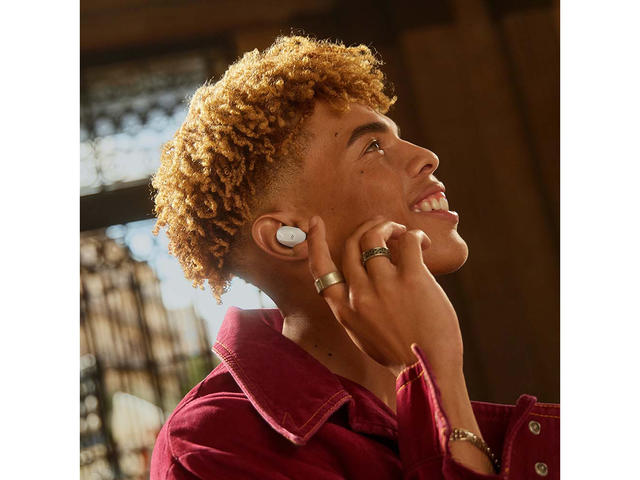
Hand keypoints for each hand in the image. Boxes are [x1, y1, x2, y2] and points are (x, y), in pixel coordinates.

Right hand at [307, 215, 462, 376]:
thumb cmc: (401, 356)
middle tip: (382, 225)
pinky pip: (407, 240)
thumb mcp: (363, 335)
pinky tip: (422, 244)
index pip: (321, 269)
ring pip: (374, 236)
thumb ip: (356, 308)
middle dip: (366, 227)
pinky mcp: (411, 278)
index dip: (315, 242)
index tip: (315, 223)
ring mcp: (383, 285)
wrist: (429, 372)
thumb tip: (362, 280)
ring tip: (402, 232)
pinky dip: (413, 235)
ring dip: (388, 227)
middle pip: (351, 245)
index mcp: (344, 310)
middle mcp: (358, 294)